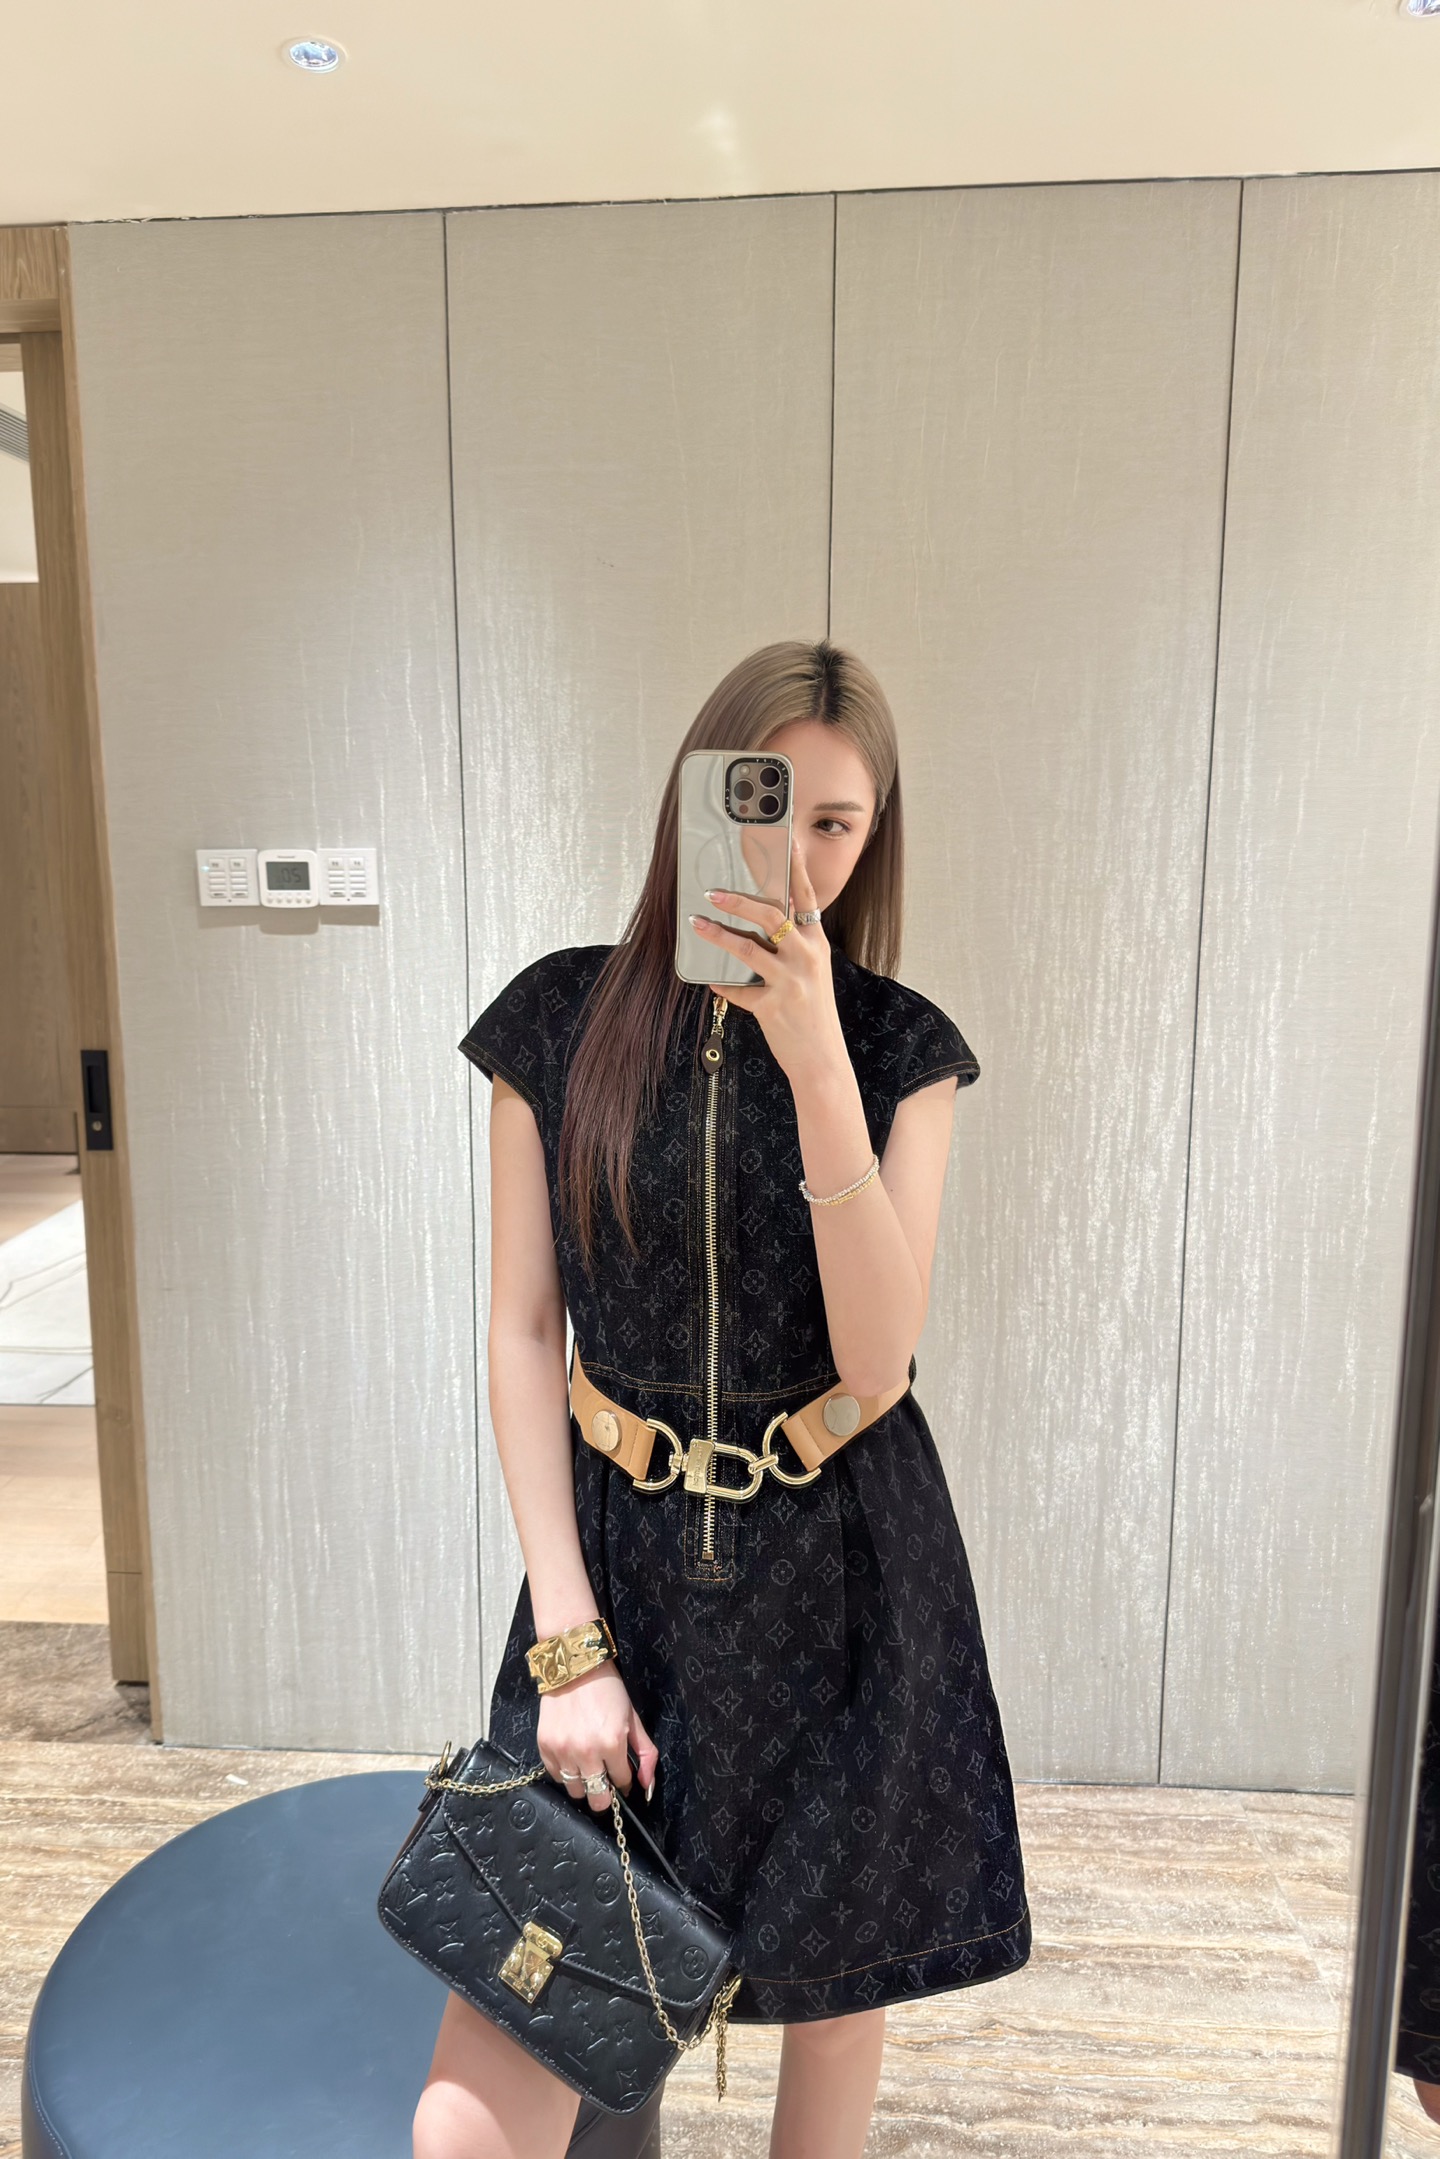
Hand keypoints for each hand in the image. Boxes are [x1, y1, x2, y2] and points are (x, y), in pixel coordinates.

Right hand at [536, 1663, 658, 1812]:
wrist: (574, 1666)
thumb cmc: (608, 1690)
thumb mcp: (633, 1718)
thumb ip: (645, 1753)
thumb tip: (647, 1786)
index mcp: (612, 1743)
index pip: (622, 1782)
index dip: (624, 1780)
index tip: (622, 1774)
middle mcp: (586, 1752)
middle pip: (597, 1798)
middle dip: (605, 1794)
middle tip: (605, 1780)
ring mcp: (563, 1751)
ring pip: (575, 1791)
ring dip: (584, 1784)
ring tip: (587, 1767)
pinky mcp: (544, 1746)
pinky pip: (555, 1776)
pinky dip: (565, 1772)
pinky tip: (572, 1758)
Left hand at [689, 835, 848, 1091]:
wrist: (822, 1060)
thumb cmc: (812, 1013)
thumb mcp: (812, 972)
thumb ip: (792, 946)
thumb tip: (759, 921)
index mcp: (817, 944)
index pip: (805, 897)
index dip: (794, 866)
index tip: (783, 837)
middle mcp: (807, 957)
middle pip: (772, 915)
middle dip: (739, 900)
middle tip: (713, 892)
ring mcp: (790, 981)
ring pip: (748, 947)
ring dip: (718, 933)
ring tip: (697, 922)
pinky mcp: (772, 1005)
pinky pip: (736, 988)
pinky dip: (721, 983)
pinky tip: (709, 978)